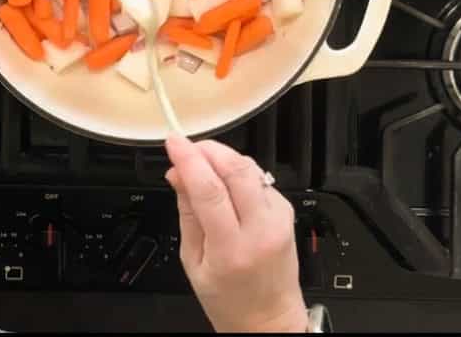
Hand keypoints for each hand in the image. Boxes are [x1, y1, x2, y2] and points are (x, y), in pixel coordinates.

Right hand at [165, 135, 306, 332]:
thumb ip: (187, 214)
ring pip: (251, 169)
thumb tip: (178, 175)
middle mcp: (260, 231)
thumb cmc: (230, 300)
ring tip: (203, 165)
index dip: (189, 159)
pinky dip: (239, 174)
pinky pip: (260, 180)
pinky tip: (227, 184)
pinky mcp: (286, 212)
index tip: (174, 142)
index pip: (210, 191)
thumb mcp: (193, 262)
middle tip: (188, 147)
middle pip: (237, 170)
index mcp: (231, 249)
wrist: (269, 319)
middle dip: (209, 150)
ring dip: (224, 158)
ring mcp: (278, 220)